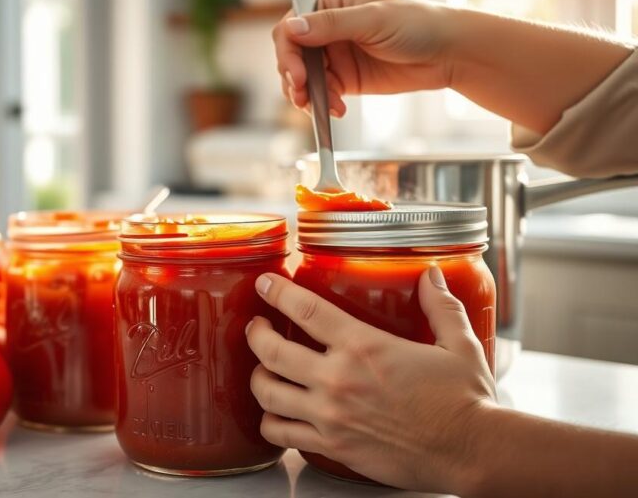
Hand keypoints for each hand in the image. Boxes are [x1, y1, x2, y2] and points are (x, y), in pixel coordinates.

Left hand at [245, 267, 495, 493]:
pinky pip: (281, 434)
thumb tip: (431, 275)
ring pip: (267, 393)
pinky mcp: (332, 447)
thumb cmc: (466, 399)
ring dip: (257, 378)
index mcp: (363, 345)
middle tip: (256, 327)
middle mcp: (338, 379)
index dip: (277, 292)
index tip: (265, 285)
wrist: (472, 452)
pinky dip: (269, 423)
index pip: (304, 309)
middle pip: (271, 351)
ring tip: (261, 370)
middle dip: (255, 334)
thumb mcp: (458, 344)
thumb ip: (440, 306)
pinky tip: (274, 415)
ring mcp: (331, 415)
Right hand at [272, 0, 456, 115]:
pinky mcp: (345, 80)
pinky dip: (323, 104)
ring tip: (319, 107)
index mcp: (329, 5)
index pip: (290, 28)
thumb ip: (331, 24)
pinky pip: (322, 94)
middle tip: (303, 95)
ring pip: (302, 80)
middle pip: (292, 57)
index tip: (298, 74)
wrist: (448, 53)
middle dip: (293, 78)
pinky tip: (337, 110)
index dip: (288, 53)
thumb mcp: (373, 20)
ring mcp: (334, 57)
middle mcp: (326, 31)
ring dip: (305, 95)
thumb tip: (292, 27)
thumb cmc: (418, 24)